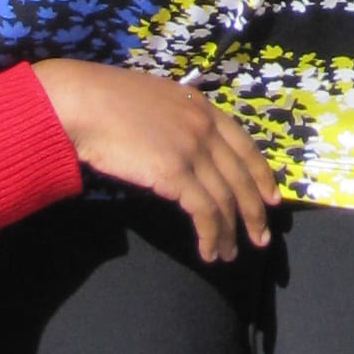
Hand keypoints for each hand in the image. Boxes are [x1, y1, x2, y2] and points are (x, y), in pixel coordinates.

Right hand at [35, 62, 276, 267]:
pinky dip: (210, 235)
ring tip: (229, 254)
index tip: (271, 197)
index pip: (245, 145)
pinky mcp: (175, 173)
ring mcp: (192, 149)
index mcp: (202, 106)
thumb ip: (176, 119)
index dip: (261, 175)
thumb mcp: (155, 100)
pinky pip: (204, 212)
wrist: (82, 102)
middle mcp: (204, 127)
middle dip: (255, 211)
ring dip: (230, 232)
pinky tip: (207, 252)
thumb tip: (180, 144)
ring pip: (226, 199)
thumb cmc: (105, 100)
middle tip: (261, 238)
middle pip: (241, 176)